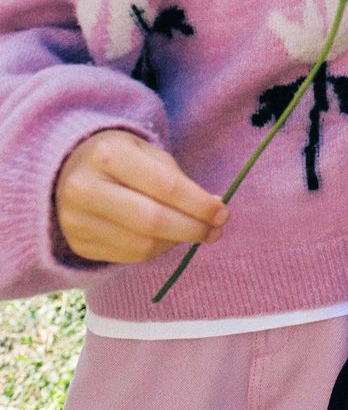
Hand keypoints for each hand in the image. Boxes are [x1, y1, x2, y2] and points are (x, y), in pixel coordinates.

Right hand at [54, 131, 226, 264]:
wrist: (63, 171)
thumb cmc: (118, 158)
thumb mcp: (144, 151)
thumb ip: (177, 178)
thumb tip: (213, 209)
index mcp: (108, 155)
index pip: (164, 186)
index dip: (198, 204)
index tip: (222, 213)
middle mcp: (86, 189)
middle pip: (152, 221)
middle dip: (192, 229)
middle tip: (215, 231)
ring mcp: (77, 221)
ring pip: (141, 245)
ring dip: (177, 243)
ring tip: (195, 233)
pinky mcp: (78, 244)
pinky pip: (128, 257)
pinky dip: (157, 251)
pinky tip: (168, 239)